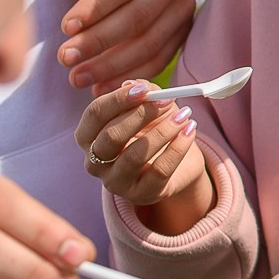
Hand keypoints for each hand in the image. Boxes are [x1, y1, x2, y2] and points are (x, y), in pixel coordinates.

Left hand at [53, 0, 199, 89]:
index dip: (96, 8)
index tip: (65, 27)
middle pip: (139, 16)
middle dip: (100, 42)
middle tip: (65, 58)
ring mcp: (186, 5)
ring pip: (150, 42)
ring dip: (113, 65)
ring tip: (78, 77)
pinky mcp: (185, 27)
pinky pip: (161, 56)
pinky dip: (132, 74)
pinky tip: (103, 85)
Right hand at [75, 80, 208, 213]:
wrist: (178, 164)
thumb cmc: (154, 130)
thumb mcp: (148, 107)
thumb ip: (142, 92)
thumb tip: (134, 84)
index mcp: (89, 137)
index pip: (95, 115)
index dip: (118, 99)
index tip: (143, 89)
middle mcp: (95, 162)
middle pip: (110, 136)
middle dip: (140, 115)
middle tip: (166, 101)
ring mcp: (116, 182)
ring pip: (135, 156)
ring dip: (163, 132)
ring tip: (184, 116)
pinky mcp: (142, 194)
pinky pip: (159, 171)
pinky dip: (177, 148)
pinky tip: (190, 132)